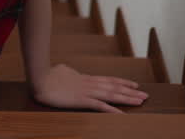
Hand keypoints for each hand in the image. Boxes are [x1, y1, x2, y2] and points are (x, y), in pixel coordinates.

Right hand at [32, 63, 148, 112]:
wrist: (39, 78)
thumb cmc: (47, 75)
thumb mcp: (60, 71)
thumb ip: (68, 72)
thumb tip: (68, 70)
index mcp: (84, 78)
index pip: (108, 80)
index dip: (122, 82)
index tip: (134, 84)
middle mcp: (89, 84)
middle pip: (114, 87)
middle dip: (130, 92)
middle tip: (145, 95)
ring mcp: (86, 92)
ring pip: (111, 95)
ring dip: (127, 98)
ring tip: (140, 101)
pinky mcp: (81, 100)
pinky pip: (100, 106)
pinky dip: (112, 110)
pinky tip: (122, 114)